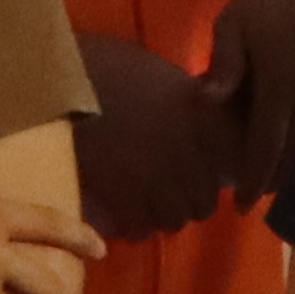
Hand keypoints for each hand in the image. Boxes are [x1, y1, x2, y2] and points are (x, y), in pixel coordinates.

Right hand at [69, 38, 236, 235]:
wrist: (58, 78)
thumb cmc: (109, 65)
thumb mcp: (162, 74)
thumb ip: (190, 100)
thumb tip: (206, 116)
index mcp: (202, 120)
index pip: (236, 164)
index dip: (225, 170)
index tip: (213, 168)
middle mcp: (187, 155)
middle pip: (205, 201)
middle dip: (191, 198)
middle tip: (174, 187)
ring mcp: (154, 180)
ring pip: (175, 220)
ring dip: (164, 213)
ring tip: (147, 200)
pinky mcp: (119, 198)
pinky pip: (138, 228)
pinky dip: (134, 223)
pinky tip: (124, 208)